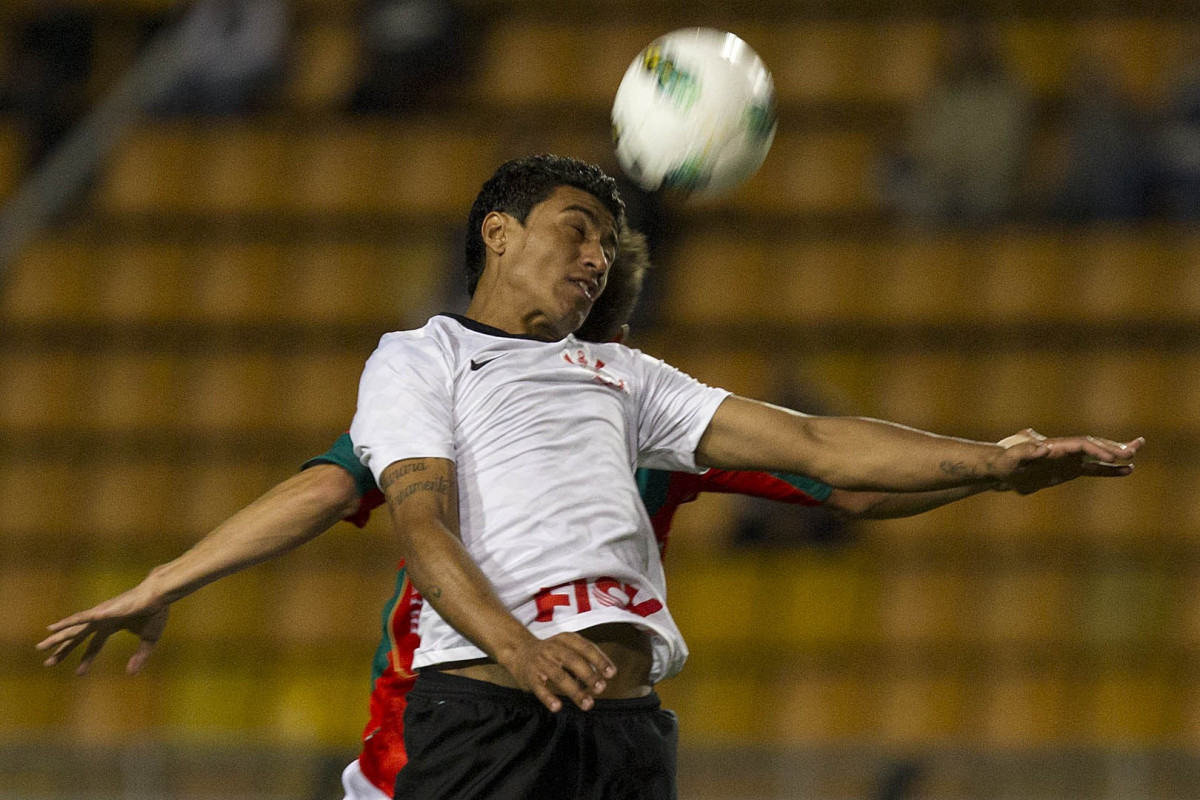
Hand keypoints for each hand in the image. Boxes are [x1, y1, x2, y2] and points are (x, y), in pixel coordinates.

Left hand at [36, 584, 168, 675]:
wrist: (159, 596)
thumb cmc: (155, 613)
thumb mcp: (148, 640)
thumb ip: (140, 657)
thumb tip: (131, 674)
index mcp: (112, 625)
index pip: (95, 645)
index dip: (87, 659)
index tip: (79, 673)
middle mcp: (101, 620)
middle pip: (78, 637)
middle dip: (63, 650)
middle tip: (48, 662)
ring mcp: (100, 615)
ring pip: (74, 629)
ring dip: (57, 638)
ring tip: (40, 647)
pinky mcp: (101, 611)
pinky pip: (81, 618)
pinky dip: (67, 623)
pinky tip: (53, 627)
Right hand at [501, 632, 616, 712]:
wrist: (519, 651)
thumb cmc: (551, 653)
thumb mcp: (568, 647)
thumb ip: (584, 659)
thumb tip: (602, 677)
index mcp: (566, 639)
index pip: (586, 647)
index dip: (600, 660)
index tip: (611, 673)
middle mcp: (553, 648)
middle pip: (573, 660)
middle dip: (589, 675)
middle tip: (601, 688)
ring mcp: (540, 661)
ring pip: (559, 675)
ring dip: (574, 690)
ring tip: (587, 704)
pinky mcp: (529, 675)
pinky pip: (539, 687)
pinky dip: (548, 697)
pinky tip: (557, 707)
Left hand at [995, 432, 1143, 493]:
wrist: (999, 469)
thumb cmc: (1003, 463)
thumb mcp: (1010, 459)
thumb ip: (1025, 452)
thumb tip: (1044, 448)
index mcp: (1054, 446)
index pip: (1081, 445)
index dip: (1098, 448)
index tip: (1114, 456)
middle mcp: (1065, 450)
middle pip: (1093, 446)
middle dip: (1113, 448)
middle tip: (1136, 449)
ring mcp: (1068, 460)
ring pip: (1097, 456)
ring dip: (1116, 454)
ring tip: (1136, 454)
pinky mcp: (1068, 470)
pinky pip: (1093, 469)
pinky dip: (1109, 470)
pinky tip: (1126, 471)